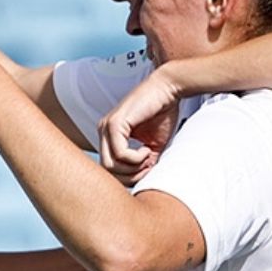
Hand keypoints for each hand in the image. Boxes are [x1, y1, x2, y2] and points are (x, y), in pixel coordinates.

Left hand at [98, 68, 181, 184]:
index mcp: (109, 137)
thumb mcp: (153, 146)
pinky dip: (135, 159)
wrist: (168, 88)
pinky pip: (120, 154)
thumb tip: (141, 182)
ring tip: (148, 158)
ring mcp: (106, 127)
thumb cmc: (162, 113)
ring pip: (110, 166)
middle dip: (130, 177)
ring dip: (133, 169)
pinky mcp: (114, 124)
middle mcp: (103, 131)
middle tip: (148, 168)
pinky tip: (147, 150)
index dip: (129, 178)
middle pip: (106, 171)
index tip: (148, 171)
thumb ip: (144, 164)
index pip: (109, 170)